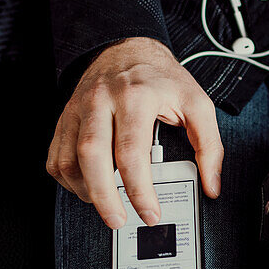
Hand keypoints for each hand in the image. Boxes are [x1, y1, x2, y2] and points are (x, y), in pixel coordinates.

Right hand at [45, 37, 223, 228]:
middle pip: (93, 157)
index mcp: (137, 97)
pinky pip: (56, 155)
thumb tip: (212, 184)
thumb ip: (209, 145)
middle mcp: (102, 101)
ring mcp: (79, 108)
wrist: (127, 48)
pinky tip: (88, 186)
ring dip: (85, 190)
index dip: (140, 191)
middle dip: (104, 197)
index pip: (132, 153)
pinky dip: (68, 179)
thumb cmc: (161, 79)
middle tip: (119, 220)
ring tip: (107, 204)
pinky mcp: (65, 117)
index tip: (150, 213)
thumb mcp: (197, 104)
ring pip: (69, 158)